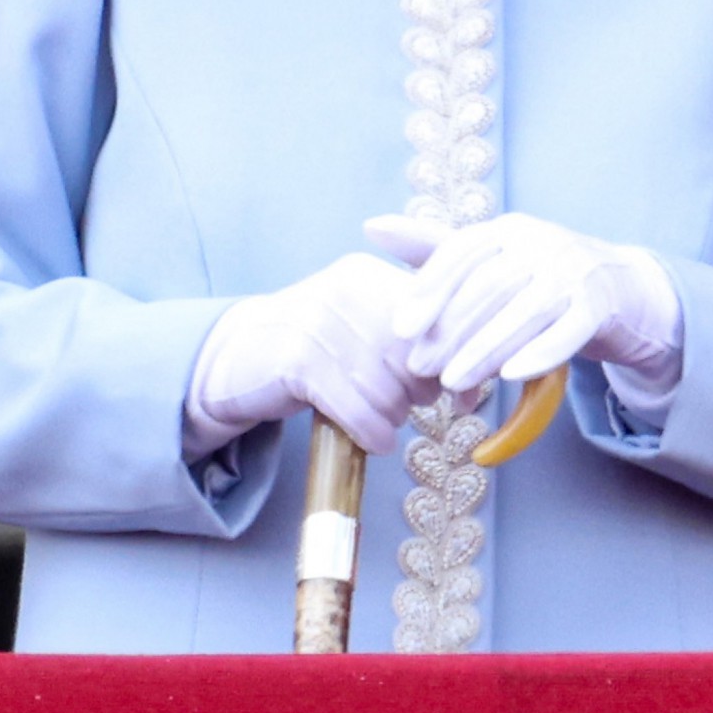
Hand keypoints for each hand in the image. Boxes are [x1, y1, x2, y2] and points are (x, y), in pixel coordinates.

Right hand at [185, 253, 439, 457]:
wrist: (238, 356)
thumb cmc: (317, 350)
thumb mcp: (364, 329)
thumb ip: (418, 345)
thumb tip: (474, 383)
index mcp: (370, 274)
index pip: (437, 310)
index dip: (459, 356)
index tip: (464, 392)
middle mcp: (348, 288)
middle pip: (417, 354)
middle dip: (424, 391)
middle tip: (410, 406)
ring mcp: (321, 320)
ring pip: (389, 387)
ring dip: (394, 417)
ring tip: (383, 420)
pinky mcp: (299, 359)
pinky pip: (359, 409)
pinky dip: (374, 433)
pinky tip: (374, 439)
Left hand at [365, 211, 682, 394]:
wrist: (620, 289)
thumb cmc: (538, 277)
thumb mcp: (491, 260)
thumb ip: (433, 251)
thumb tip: (371, 226)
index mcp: (507, 229)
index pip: (461, 251)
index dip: (429, 288)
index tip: (401, 326)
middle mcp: (540, 241)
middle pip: (488, 286)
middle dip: (450, 330)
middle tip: (419, 367)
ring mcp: (573, 271)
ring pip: (523, 311)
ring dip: (484, 349)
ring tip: (452, 383)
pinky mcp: (600, 305)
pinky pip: (568, 331)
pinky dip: (539, 353)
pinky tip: (510, 376)